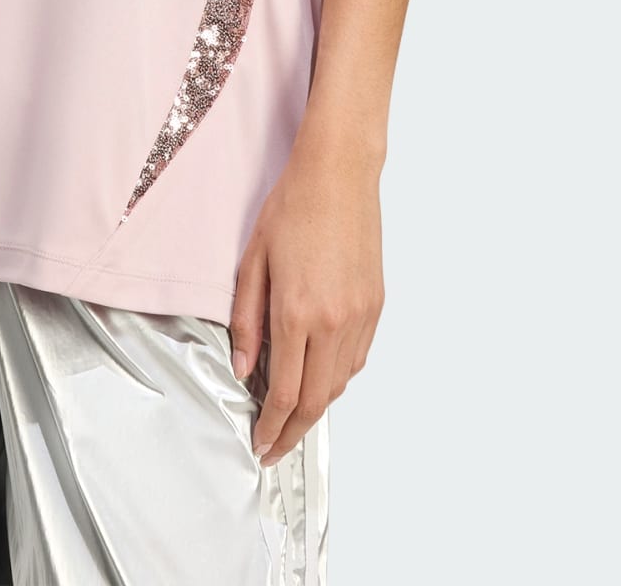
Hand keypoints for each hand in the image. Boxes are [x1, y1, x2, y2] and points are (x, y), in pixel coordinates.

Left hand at [229, 120, 383, 466]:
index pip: (285, 392)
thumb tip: (245, 367)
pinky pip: (357, 359)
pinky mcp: (375, 306)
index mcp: (297, 312)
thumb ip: (246, 320)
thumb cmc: (292, 207)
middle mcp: (333, 321)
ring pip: (339, 384)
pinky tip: (321, 378)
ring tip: (292, 418)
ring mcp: (360, 315)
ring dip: (316, 409)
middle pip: (316, 401)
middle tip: (274, 446)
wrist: (339, 174)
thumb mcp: (253, 261)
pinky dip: (338, 379)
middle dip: (292, 432)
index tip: (259, 441)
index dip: (270, 426)